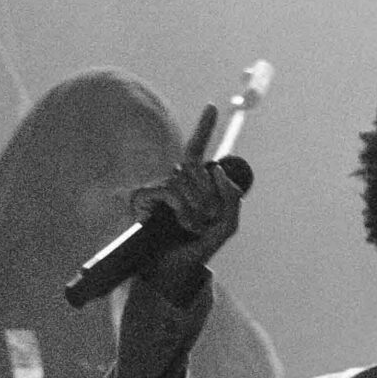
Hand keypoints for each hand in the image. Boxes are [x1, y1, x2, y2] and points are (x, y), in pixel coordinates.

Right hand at [135, 104, 247, 294]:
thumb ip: (232, 198)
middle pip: (199, 170)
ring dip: (197, 208)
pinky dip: (184, 211)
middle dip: (211, 198)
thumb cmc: (197, 247)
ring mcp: (158, 188)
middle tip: (206, 221)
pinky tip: (183, 224)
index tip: (212, 106)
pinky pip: (172, 193)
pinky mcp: (144, 198)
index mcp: (193, 183)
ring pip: (186, 182)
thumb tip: (217, 171)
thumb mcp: (226, 225)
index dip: (203, 128)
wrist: (173, 271)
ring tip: (193, 228)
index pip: (197, 150)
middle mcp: (174, 180)